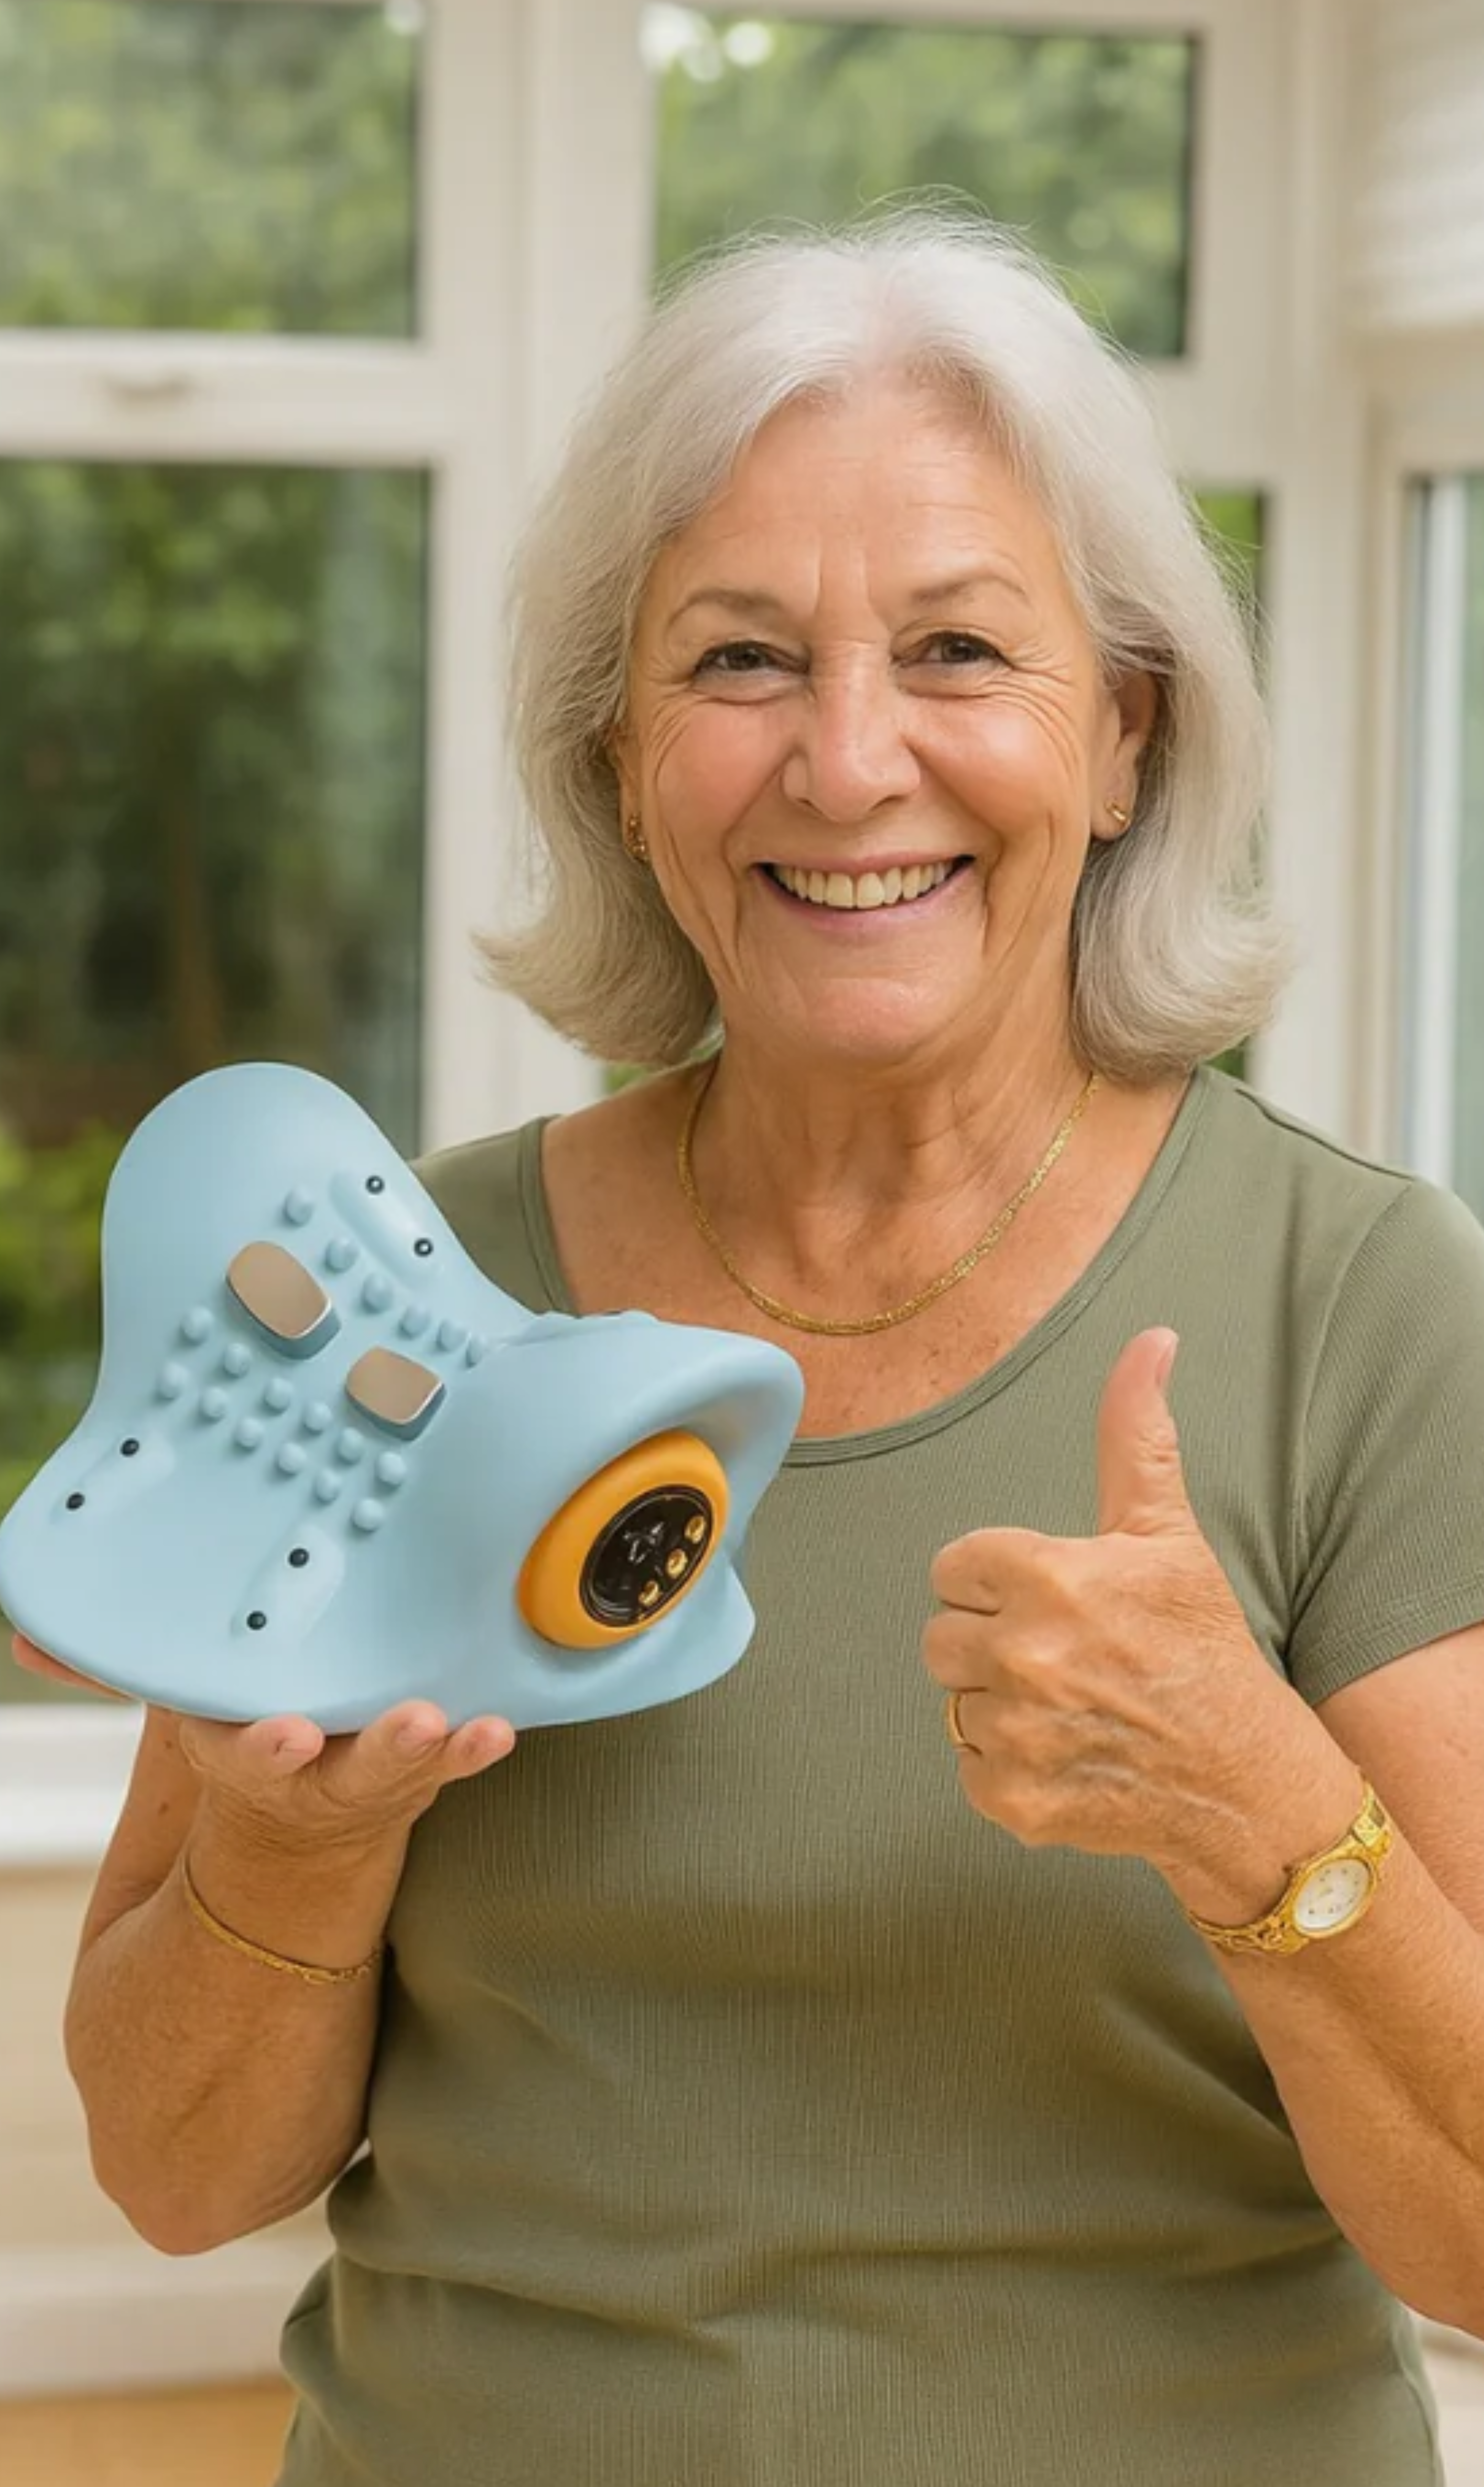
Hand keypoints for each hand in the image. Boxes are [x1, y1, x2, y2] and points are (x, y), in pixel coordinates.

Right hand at [10, 1631, 515, 1850]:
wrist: (277, 1876)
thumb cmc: (237, 1759)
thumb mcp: (177, 1731)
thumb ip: (126, 1676)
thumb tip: (31, 1633)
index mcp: (240, 1762)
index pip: (246, 1756)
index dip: (264, 1748)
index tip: (288, 1736)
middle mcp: (310, 1778)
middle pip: (347, 1770)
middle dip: (381, 1752)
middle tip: (419, 1724)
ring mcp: (370, 1781)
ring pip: (403, 1773)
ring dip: (436, 1751)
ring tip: (470, 1728)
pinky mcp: (420, 1775)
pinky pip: (449, 1765)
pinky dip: (470, 1749)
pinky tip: (498, 1728)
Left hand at [923, 1330, 1307, 1878]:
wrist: (1243, 1778)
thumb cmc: (1201, 1645)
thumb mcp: (1166, 1533)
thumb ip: (1136, 1435)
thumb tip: (1151, 1340)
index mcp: (1050, 1578)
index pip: (954, 1566)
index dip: (998, 1581)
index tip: (1051, 1599)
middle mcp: (1025, 1655)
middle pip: (940, 1634)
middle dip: (990, 1639)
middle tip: (1061, 1654)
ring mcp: (1016, 1733)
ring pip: (954, 1701)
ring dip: (999, 1703)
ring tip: (1070, 1704)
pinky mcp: (1013, 1799)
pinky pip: (968, 1767)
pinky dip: (1008, 1767)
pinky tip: (1066, 1753)